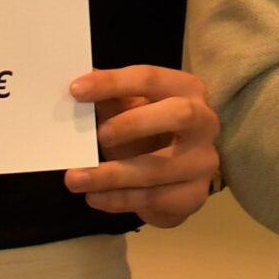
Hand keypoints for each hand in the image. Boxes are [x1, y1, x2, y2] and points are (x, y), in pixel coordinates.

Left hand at [64, 66, 220, 227]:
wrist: (174, 176)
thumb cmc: (150, 132)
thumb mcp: (129, 111)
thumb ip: (108, 100)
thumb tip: (74, 88)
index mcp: (186, 89)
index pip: (151, 78)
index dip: (114, 83)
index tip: (76, 90)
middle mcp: (204, 121)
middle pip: (178, 114)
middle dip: (135, 123)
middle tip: (100, 134)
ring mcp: (203, 160)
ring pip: (160, 168)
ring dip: (113, 174)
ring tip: (75, 179)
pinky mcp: (195, 194)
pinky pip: (154, 198)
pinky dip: (119, 199)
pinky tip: (94, 197)